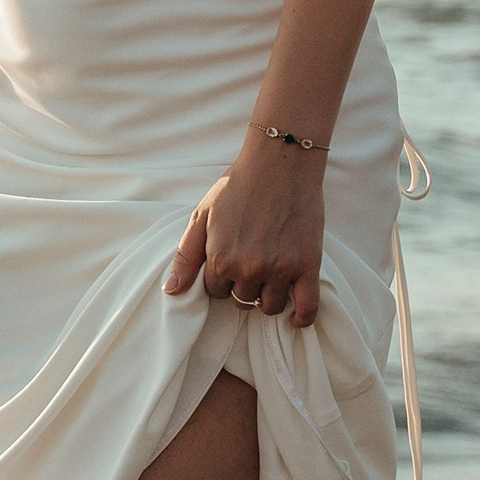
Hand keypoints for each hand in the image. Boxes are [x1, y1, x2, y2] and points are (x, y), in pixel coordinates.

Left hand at [160, 134, 325, 326]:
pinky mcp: (308, 265)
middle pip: (241, 300)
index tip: (230, 261)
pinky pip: (307, 308)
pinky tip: (293, 316)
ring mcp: (280, 268)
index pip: (215, 291)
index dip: (220, 278)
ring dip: (267, 297)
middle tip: (250, 262)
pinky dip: (301, 318)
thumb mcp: (203, 215)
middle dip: (242, 286)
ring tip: (269, 276)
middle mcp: (249, 268)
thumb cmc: (238, 185)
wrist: (280, 162)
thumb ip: (186, 255)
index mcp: (220, 257)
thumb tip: (171, 291)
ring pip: (269, 306)